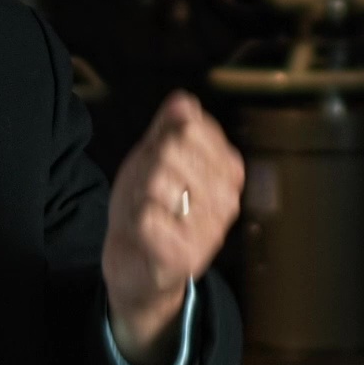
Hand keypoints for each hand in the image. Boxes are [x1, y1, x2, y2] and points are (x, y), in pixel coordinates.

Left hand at [102, 90, 243, 364]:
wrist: (137, 263)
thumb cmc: (150, 205)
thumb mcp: (154, 157)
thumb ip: (169, 126)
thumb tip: (183, 101)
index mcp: (228, 168)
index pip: (187, 127)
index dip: (159, 140)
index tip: (158, 163)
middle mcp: (228, 199)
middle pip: (171, 152)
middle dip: (146, 168)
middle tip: (146, 191)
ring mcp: (211, 229)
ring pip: (158, 183)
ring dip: (138, 195)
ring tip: (145, 210)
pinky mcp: (187, 256)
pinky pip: (148, 218)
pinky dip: (135, 221)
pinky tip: (143, 232)